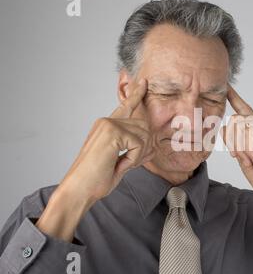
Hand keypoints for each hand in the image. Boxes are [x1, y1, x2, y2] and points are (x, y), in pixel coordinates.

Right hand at [59, 78, 154, 204]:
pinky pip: (138, 144)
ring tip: (123, 165)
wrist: (79, 190)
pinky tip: (121, 165)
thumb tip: (152, 148)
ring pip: (144, 134)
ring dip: (139, 154)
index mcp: (106, 126)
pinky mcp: (112, 132)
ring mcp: (109, 125)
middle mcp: (107, 121)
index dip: (136, 95)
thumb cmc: (95, 179)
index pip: (126, 106)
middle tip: (134, 163)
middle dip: (146, 146)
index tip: (144, 83)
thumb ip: (134, 151)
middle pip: (144, 125)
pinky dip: (134, 159)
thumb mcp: (120, 162)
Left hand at [221, 85, 252, 236]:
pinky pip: (249, 132)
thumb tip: (224, 127)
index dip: (235, 98)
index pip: (245, 111)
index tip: (227, 88)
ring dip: (241, 148)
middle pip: (234, 120)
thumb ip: (235, 141)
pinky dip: (248, 148)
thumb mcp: (243, 157)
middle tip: (245, 159)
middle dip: (233, 143)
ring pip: (240, 126)